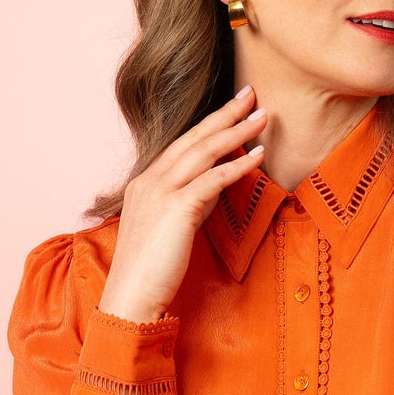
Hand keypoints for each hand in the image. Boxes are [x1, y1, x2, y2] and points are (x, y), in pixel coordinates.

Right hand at [100, 87, 267, 322]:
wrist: (131, 299)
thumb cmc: (151, 271)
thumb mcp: (171, 227)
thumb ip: (192, 202)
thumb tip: (218, 184)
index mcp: (145, 183)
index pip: (182, 145)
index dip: (210, 125)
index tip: (233, 108)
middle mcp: (149, 181)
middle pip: (193, 138)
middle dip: (225, 115)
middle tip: (251, 95)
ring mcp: (159, 192)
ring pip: (204, 152)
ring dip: (236, 132)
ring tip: (262, 116)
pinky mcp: (175, 209)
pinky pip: (213, 179)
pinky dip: (238, 165)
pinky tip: (259, 155)